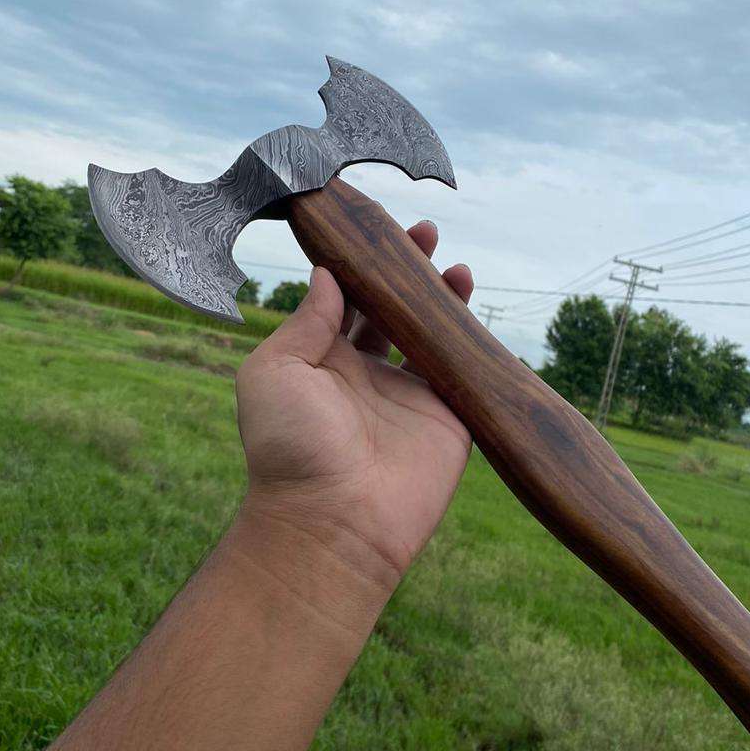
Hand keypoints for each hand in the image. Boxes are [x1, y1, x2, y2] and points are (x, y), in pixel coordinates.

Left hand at [235, 221, 473, 585]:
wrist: (331, 522)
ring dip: (444, 298)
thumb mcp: (274, 372)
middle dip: (408, 272)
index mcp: (322, 362)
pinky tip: (475, 307)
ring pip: (432, 335)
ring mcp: (409, 398)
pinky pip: (465, 373)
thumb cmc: (288, 448)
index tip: (375, 229)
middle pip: (394, 310)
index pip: (348, 300)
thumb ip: (305, 322)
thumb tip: (327, 274)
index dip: (363, 265)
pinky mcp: (447, 421)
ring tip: (456, 265)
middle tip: (424, 233)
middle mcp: (367, 375)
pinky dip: (474, 340)